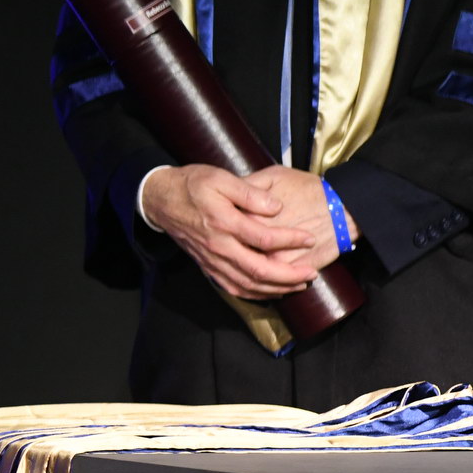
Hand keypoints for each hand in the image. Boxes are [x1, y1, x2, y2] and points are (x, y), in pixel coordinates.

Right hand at [140, 164, 347, 300]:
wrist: (160, 200)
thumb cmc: (192, 185)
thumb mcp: (221, 178)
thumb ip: (250, 193)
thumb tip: (276, 207)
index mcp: (224, 223)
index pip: (265, 239)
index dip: (291, 241)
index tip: (309, 238)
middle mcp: (219, 247)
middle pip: (259, 271)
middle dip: (290, 276)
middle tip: (311, 273)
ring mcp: (213, 260)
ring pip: (248, 285)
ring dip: (276, 289)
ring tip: (298, 285)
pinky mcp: (208, 267)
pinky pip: (234, 288)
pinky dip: (255, 294)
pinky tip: (270, 291)